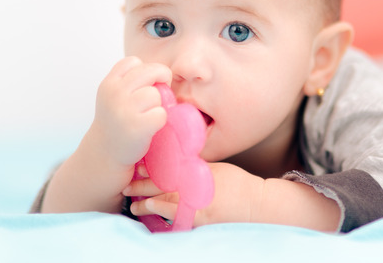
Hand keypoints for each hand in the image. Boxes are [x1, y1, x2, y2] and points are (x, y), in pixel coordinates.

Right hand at [91, 56, 172, 166]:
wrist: (103, 157)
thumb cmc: (116, 124)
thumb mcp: (113, 97)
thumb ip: (130, 82)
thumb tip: (163, 74)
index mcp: (109, 84)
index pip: (134, 62)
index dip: (146, 71)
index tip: (145, 85)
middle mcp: (114, 93)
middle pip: (151, 71)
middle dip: (161, 80)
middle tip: (158, 97)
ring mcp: (124, 110)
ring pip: (157, 94)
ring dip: (158, 106)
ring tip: (147, 117)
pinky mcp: (137, 127)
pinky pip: (162, 114)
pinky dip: (160, 122)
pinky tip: (149, 129)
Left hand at [126, 162, 264, 225]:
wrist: (256, 204)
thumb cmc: (239, 184)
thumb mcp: (217, 168)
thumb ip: (197, 167)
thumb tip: (178, 164)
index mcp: (198, 171)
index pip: (169, 168)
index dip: (151, 168)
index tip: (137, 167)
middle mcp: (195, 186)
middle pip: (163, 185)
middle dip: (143, 185)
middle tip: (126, 185)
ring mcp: (197, 204)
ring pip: (167, 202)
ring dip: (148, 203)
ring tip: (133, 205)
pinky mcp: (201, 219)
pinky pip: (178, 217)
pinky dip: (164, 215)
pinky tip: (153, 213)